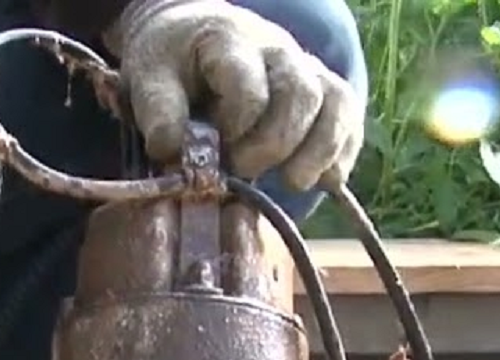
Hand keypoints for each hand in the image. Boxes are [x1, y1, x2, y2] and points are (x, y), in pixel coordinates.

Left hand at [108, 0, 363, 191]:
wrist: (195, 36)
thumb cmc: (174, 62)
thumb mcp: (150, 77)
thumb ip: (159, 111)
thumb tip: (173, 152)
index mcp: (231, 42)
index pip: (249, 85)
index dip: (236, 125)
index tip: (214, 148)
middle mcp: (278, 51)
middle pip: (300, 93)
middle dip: (276, 142)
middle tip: (244, 170)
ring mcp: (306, 69)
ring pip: (335, 103)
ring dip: (319, 151)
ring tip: (293, 183)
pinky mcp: (322, 92)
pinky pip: (348, 118)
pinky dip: (342, 152)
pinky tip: (324, 180)